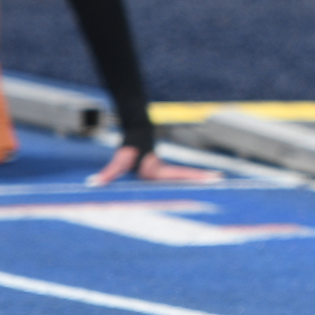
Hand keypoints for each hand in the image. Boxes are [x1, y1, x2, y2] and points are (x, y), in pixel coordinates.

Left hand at [88, 147, 223, 186]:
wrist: (137, 131)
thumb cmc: (128, 149)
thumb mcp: (118, 162)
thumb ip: (109, 173)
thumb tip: (94, 183)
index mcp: (157, 171)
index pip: (178, 176)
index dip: (193, 177)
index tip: (209, 177)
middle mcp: (165, 171)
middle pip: (186, 175)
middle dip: (202, 177)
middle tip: (220, 179)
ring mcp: (167, 170)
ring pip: (185, 175)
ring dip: (199, 178)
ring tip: (215, 180)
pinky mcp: (166, 170)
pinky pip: (180, 177)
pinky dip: (190, 179)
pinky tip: (198, 182)